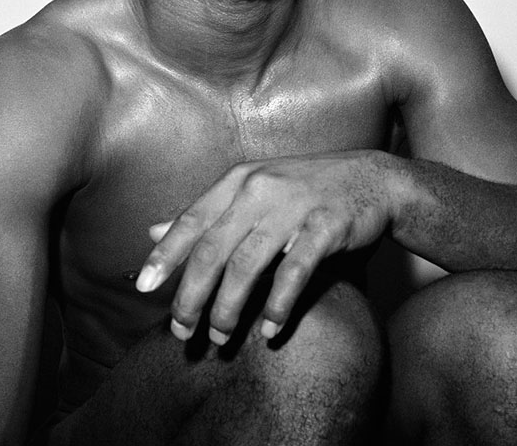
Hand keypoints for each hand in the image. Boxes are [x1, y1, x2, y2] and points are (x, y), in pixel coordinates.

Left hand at [135, 151, 392, 344]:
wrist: (373, 178)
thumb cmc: (306, 189)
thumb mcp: (253, 189)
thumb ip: (207, 213)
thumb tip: (152, 231)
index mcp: (239, 180)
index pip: (192, 219)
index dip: (166, 255)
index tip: (143, 288)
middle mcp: (261, 188)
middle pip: (213, 248)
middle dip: (192, 295)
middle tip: (182, 331)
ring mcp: (295, 205)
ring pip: (247, 264)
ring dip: (229, 307)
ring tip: (221, 336)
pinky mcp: (327, 224)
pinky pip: (295, 271)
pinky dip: (278, 304)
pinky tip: (270, 329)